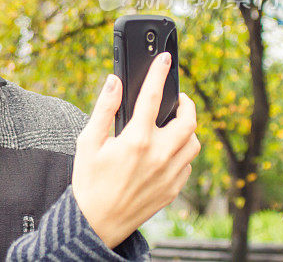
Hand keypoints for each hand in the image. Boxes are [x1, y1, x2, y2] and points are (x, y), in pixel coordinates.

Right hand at [72, 52, 200, 248]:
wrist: (97, 223)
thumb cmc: (89, 180)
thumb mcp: (88, 141)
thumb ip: (104, 108)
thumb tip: (114, 81)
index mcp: (137, 140)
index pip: (152, 97)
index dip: (159, 73)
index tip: (164, 59)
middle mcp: (159, 155)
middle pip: (188, 120)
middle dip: (186, 103)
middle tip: (176, 98)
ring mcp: (170, 174)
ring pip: (195, 142)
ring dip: (188, 129)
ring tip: (172, 124)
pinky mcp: (173, 189)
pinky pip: (189, 164)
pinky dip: (183, 151)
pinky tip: (167, 150)